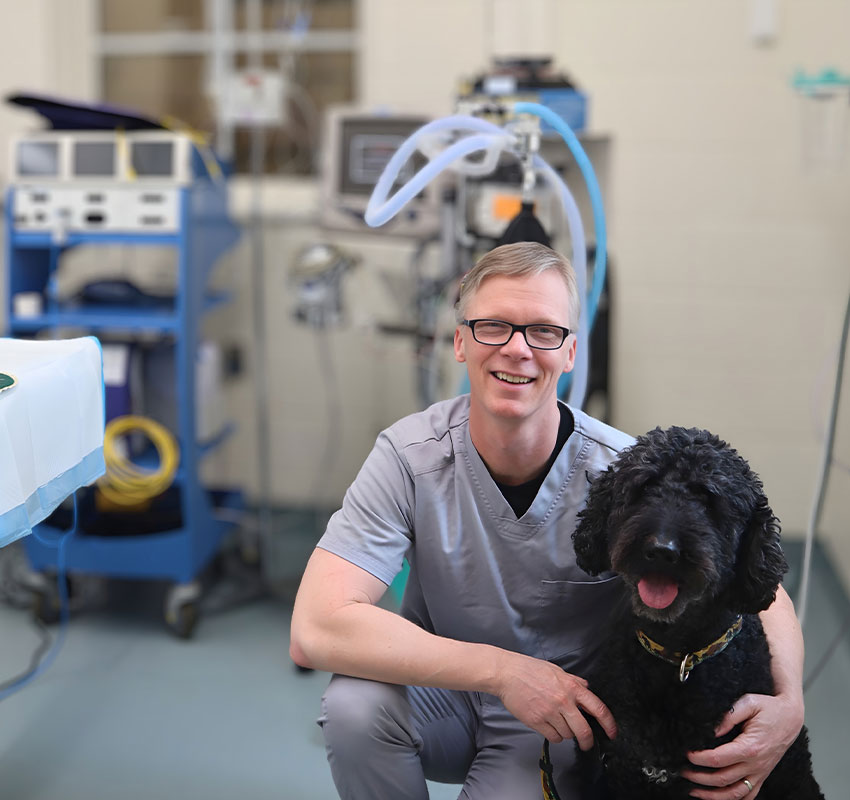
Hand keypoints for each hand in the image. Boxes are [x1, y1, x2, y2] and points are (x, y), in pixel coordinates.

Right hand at [495, 653, 616, 749]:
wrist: (506, 673)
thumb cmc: (528, 669)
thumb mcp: (556, 670)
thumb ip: (573, 680)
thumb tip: (586, 686)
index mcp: (571, 687)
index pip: (598, 708)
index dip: (609, 723)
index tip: (612, 732)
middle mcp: (563, 701)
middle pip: (584, 730)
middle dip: (588, 741)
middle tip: (586, 743)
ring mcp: (549, 712)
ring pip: (567, 735)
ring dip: (565, 733)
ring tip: (557, 722)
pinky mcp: (536, 721)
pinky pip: (552, 737)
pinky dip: (553, 735)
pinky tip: (548, 725)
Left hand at [681, 692, 803, 798]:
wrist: (791, 717)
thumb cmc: (770, 709)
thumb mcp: (748, 702)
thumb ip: (728, 715)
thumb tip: (712, 730)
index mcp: (750, 747)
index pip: (718, 759)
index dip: (699, 759)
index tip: (686, 754)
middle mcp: (756, 764)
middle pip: (722, 779)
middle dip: (699, 777)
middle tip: (682, 771)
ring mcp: (760, 772)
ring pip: (734, 793)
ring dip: (712, 795)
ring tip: (693, 790)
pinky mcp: (762, 775)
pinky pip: (748, 795)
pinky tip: (717, 798)